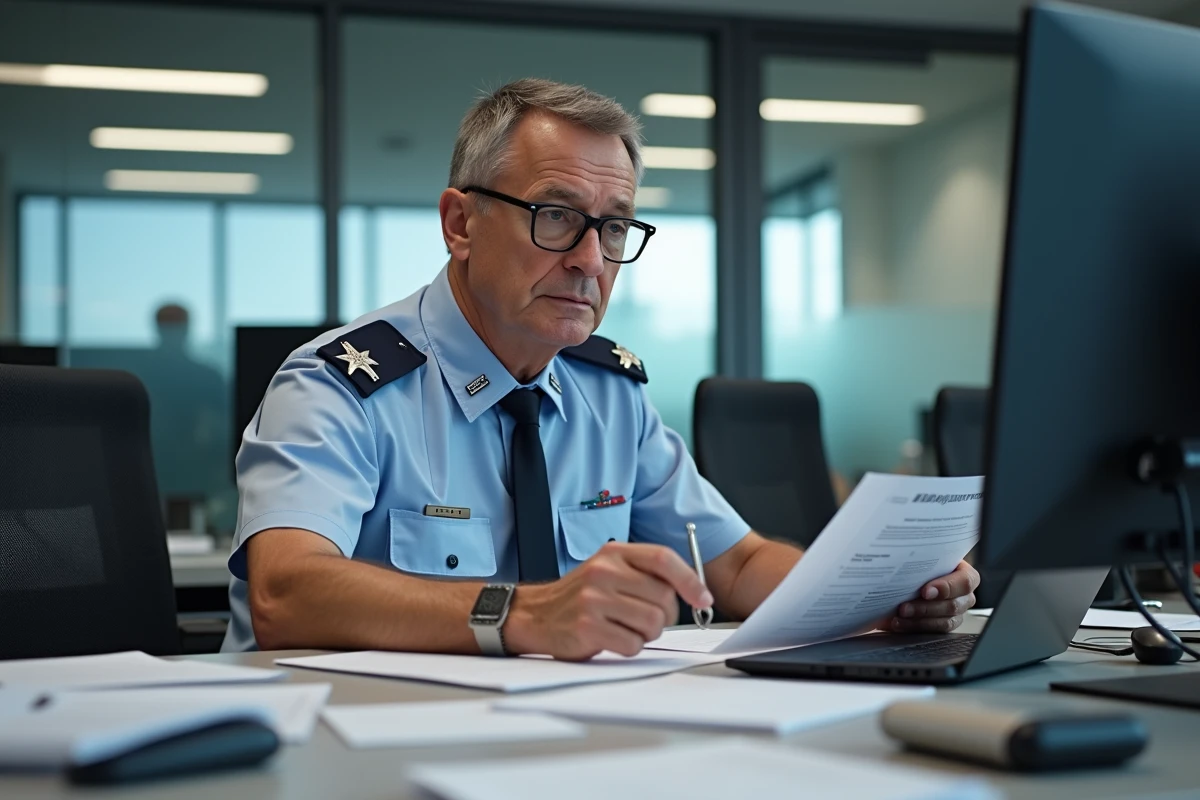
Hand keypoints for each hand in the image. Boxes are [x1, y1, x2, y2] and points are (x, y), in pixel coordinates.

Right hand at [503, 542, 712, 660]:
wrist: (534, 615)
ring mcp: (594, 599)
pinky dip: (630, 647)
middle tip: (647, 619)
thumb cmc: (580, 596)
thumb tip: (695, 590)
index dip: (690, 580)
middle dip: (665, 616)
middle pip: (663, 597)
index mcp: (613, 553)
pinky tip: (612, 639)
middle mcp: (603, 572)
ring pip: (652, 623)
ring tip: (626, 628)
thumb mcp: (609, 570)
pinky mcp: (587, 627)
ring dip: (647, 633)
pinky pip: (632, 644)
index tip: (703, 598)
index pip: (663, 559)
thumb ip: (645, 573)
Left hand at [885, 561, 979, 633]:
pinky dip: (915, 627)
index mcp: (965, 573)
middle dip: (926, 607)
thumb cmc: (924, 562)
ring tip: (899, 617)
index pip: (965, 581)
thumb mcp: (926, 556)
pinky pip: (934, 631)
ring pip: (945, 622)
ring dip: (919, 620)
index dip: (946, 587)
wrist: (915, 574)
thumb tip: (903, 557)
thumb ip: (921, 558)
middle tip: (904, 607)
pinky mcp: (944, 624)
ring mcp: (957, 612)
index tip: (925, 591)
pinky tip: (899, 624)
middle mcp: (965, 595)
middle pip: (953, 605)